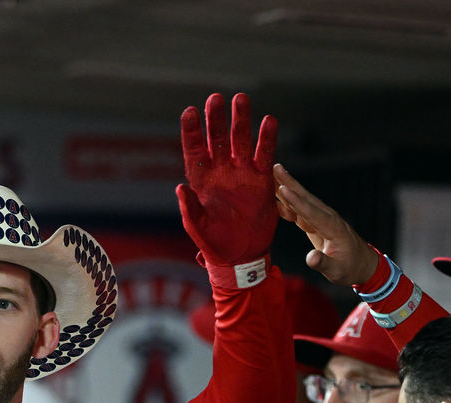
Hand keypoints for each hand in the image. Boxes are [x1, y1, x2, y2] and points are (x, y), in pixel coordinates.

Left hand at [176, 93, 278, 266]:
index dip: (191, 131)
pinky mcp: (262, 179)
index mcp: (201, 180)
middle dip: (216, 119)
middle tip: (216, 98)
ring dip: (241, 120)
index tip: (189, 112)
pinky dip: (267, 139)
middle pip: (217, 138)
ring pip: (241, 140)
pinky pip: (265, 155)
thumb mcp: (197, 228)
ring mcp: (242, 172)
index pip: (194, 150)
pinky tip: (269, 121)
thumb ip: (190, 209)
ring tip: (241, 99)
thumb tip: (180, 189)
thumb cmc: (214, 242)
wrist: (241, 255)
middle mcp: (221, 171)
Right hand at [273, 164, 380, 285]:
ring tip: (271, 174)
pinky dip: (286, 201)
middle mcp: (327, 218)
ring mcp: (321, 218)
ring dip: (286, 187)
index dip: (296, 202)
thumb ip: (323, 263)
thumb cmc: (350, 268)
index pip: (311, 212)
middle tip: (275, 167)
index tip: (282, 189)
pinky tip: (275, 196)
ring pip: (301, 200)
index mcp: (332, 227)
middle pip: (305, 198)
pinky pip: (299, 210)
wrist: (361, 264)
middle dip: (289, 183)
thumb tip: (310, 258)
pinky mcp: (315, 222)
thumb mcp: (337, 271)